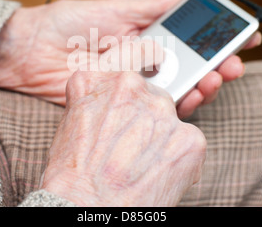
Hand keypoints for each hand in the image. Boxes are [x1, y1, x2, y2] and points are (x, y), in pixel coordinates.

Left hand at [0, 0, 261, 117]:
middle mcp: (145, 59)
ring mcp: (136, 82)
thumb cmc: (66, 24)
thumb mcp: (114, 10)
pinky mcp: (122, 102)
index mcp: (146, 35)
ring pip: (177, 88)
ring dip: (201, 86)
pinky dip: (175, 105)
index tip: (245, 38)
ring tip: (213, 80)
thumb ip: (152, 6)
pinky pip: (154, 107)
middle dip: (217, 66)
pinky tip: (188, 98)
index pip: (190, 38)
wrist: (28, 52)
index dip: (218, 38)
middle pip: (190, 66)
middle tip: (232, 67)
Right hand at [40, 71, 206, 206]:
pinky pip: (189, 140)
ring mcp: (161, 110)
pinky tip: (158, 174)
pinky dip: (179, 157)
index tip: (154, 61)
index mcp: (96, 78)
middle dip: (147, 115)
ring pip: (170, 117)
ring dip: (162, 137)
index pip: (131, 51)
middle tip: (133, 145)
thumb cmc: (72, 174)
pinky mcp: (188, 137)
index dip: (144, 58)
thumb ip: (96, 100)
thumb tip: (112, 100)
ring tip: (142, 164)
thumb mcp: (72, 122)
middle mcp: (130, 86)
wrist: (86, 209)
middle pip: (153, 92)